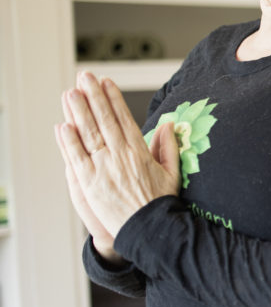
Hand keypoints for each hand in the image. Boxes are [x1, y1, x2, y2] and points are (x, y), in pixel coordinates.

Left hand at [55, 72, 180, 239]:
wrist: (149, 229)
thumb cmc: (160, 203)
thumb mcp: (172, 172)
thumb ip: (168, 146)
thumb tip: (167, 125)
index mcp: (140, 152)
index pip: (123, 118)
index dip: (113, 98)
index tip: (106, 83)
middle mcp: (120, 156)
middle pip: (103, 120)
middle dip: (93, 96)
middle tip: (84, 78)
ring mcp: (103, 168)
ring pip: (88, 134)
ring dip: (77, 112)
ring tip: (70, 93)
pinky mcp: (90, 182)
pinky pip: (76, 157)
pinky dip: (68, 141)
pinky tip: (62, 125)